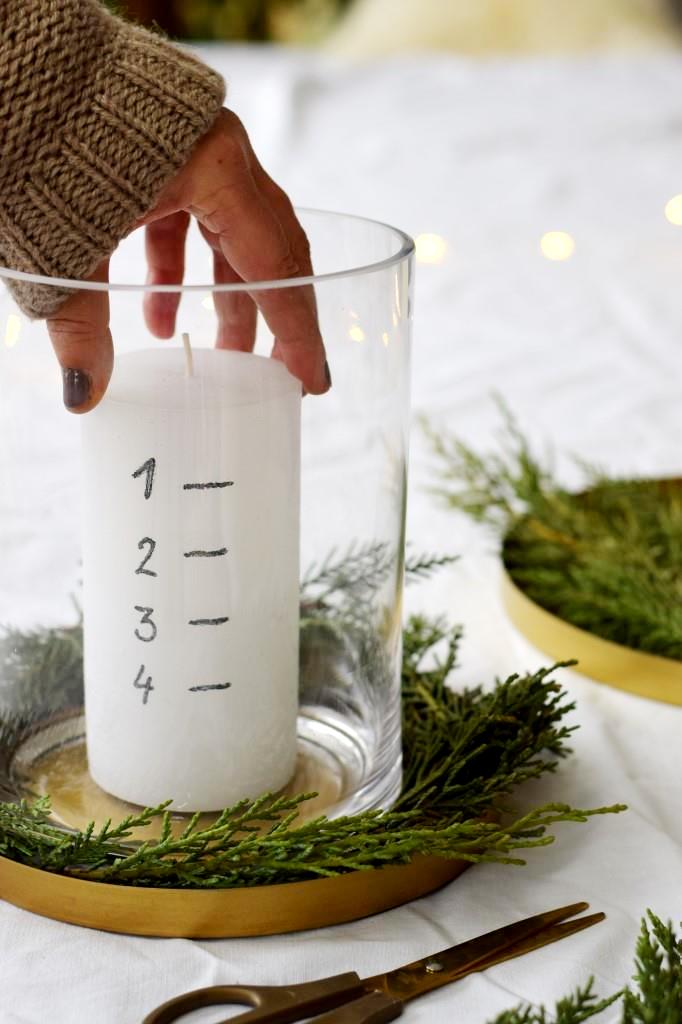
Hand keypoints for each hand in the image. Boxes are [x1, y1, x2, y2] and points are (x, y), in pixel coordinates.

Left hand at [49, 109, 329, 411]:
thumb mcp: (64, 244)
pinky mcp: (168, 153)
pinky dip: (178, 269)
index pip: (275, 266)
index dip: (296, 331)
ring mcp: (197, 149)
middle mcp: (220, 154)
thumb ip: (81, 324)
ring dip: (222, 299)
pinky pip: (191, 220)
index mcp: (215, 167)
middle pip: (268, 251)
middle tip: (278, 372)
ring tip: (213, 354)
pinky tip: (156, 315)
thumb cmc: (39, 140)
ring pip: (230, 238)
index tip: (311, 379)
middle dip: (271, 318)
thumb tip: (85, 396)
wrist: (9, 67)